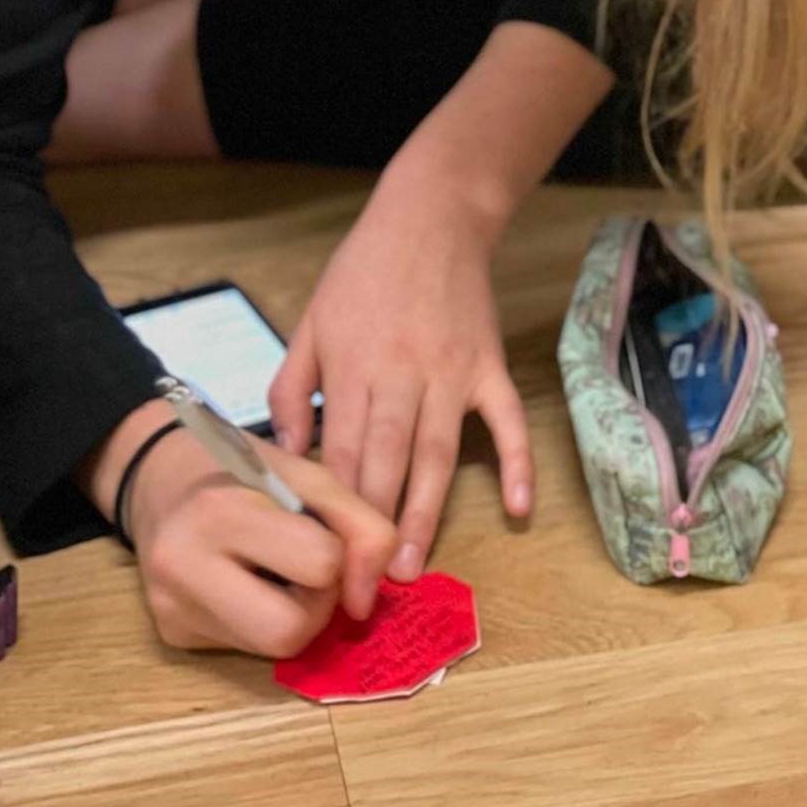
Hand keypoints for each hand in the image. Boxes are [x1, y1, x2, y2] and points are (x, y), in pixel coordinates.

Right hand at [122, 419, 396, 656]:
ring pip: (273, 651)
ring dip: (297, 617)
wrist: (161, 479)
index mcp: (221, 511)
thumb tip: (366, 604)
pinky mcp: (171, 635)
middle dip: (318, 603)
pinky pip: (247, 648)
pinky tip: (248, 586)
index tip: (322, 532)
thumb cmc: (244, 470)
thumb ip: (360, 526)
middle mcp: (184, 567)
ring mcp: (172, 609)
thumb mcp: (309, 476)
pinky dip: (265, 620)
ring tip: (279, 576)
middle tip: (306, 568)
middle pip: (290, 632)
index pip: (321, 564)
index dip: (340, 553)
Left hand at [269, 166, 532, 584]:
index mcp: (351, 367)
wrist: (431, 216)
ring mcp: (451, 373)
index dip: (333, 513)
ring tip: (416, 567)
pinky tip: (519, 508)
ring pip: (437, 454)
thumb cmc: (363, 271)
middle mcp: (401, 375)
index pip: (341, 453)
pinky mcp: (489, 366)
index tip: (325, 562)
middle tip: (366, 591)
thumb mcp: (310, 320)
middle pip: (386, 463)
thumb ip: (292, 388)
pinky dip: (516, 462)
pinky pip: (507, 420)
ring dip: (426, 513)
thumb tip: (288, 452)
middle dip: (374, 531)